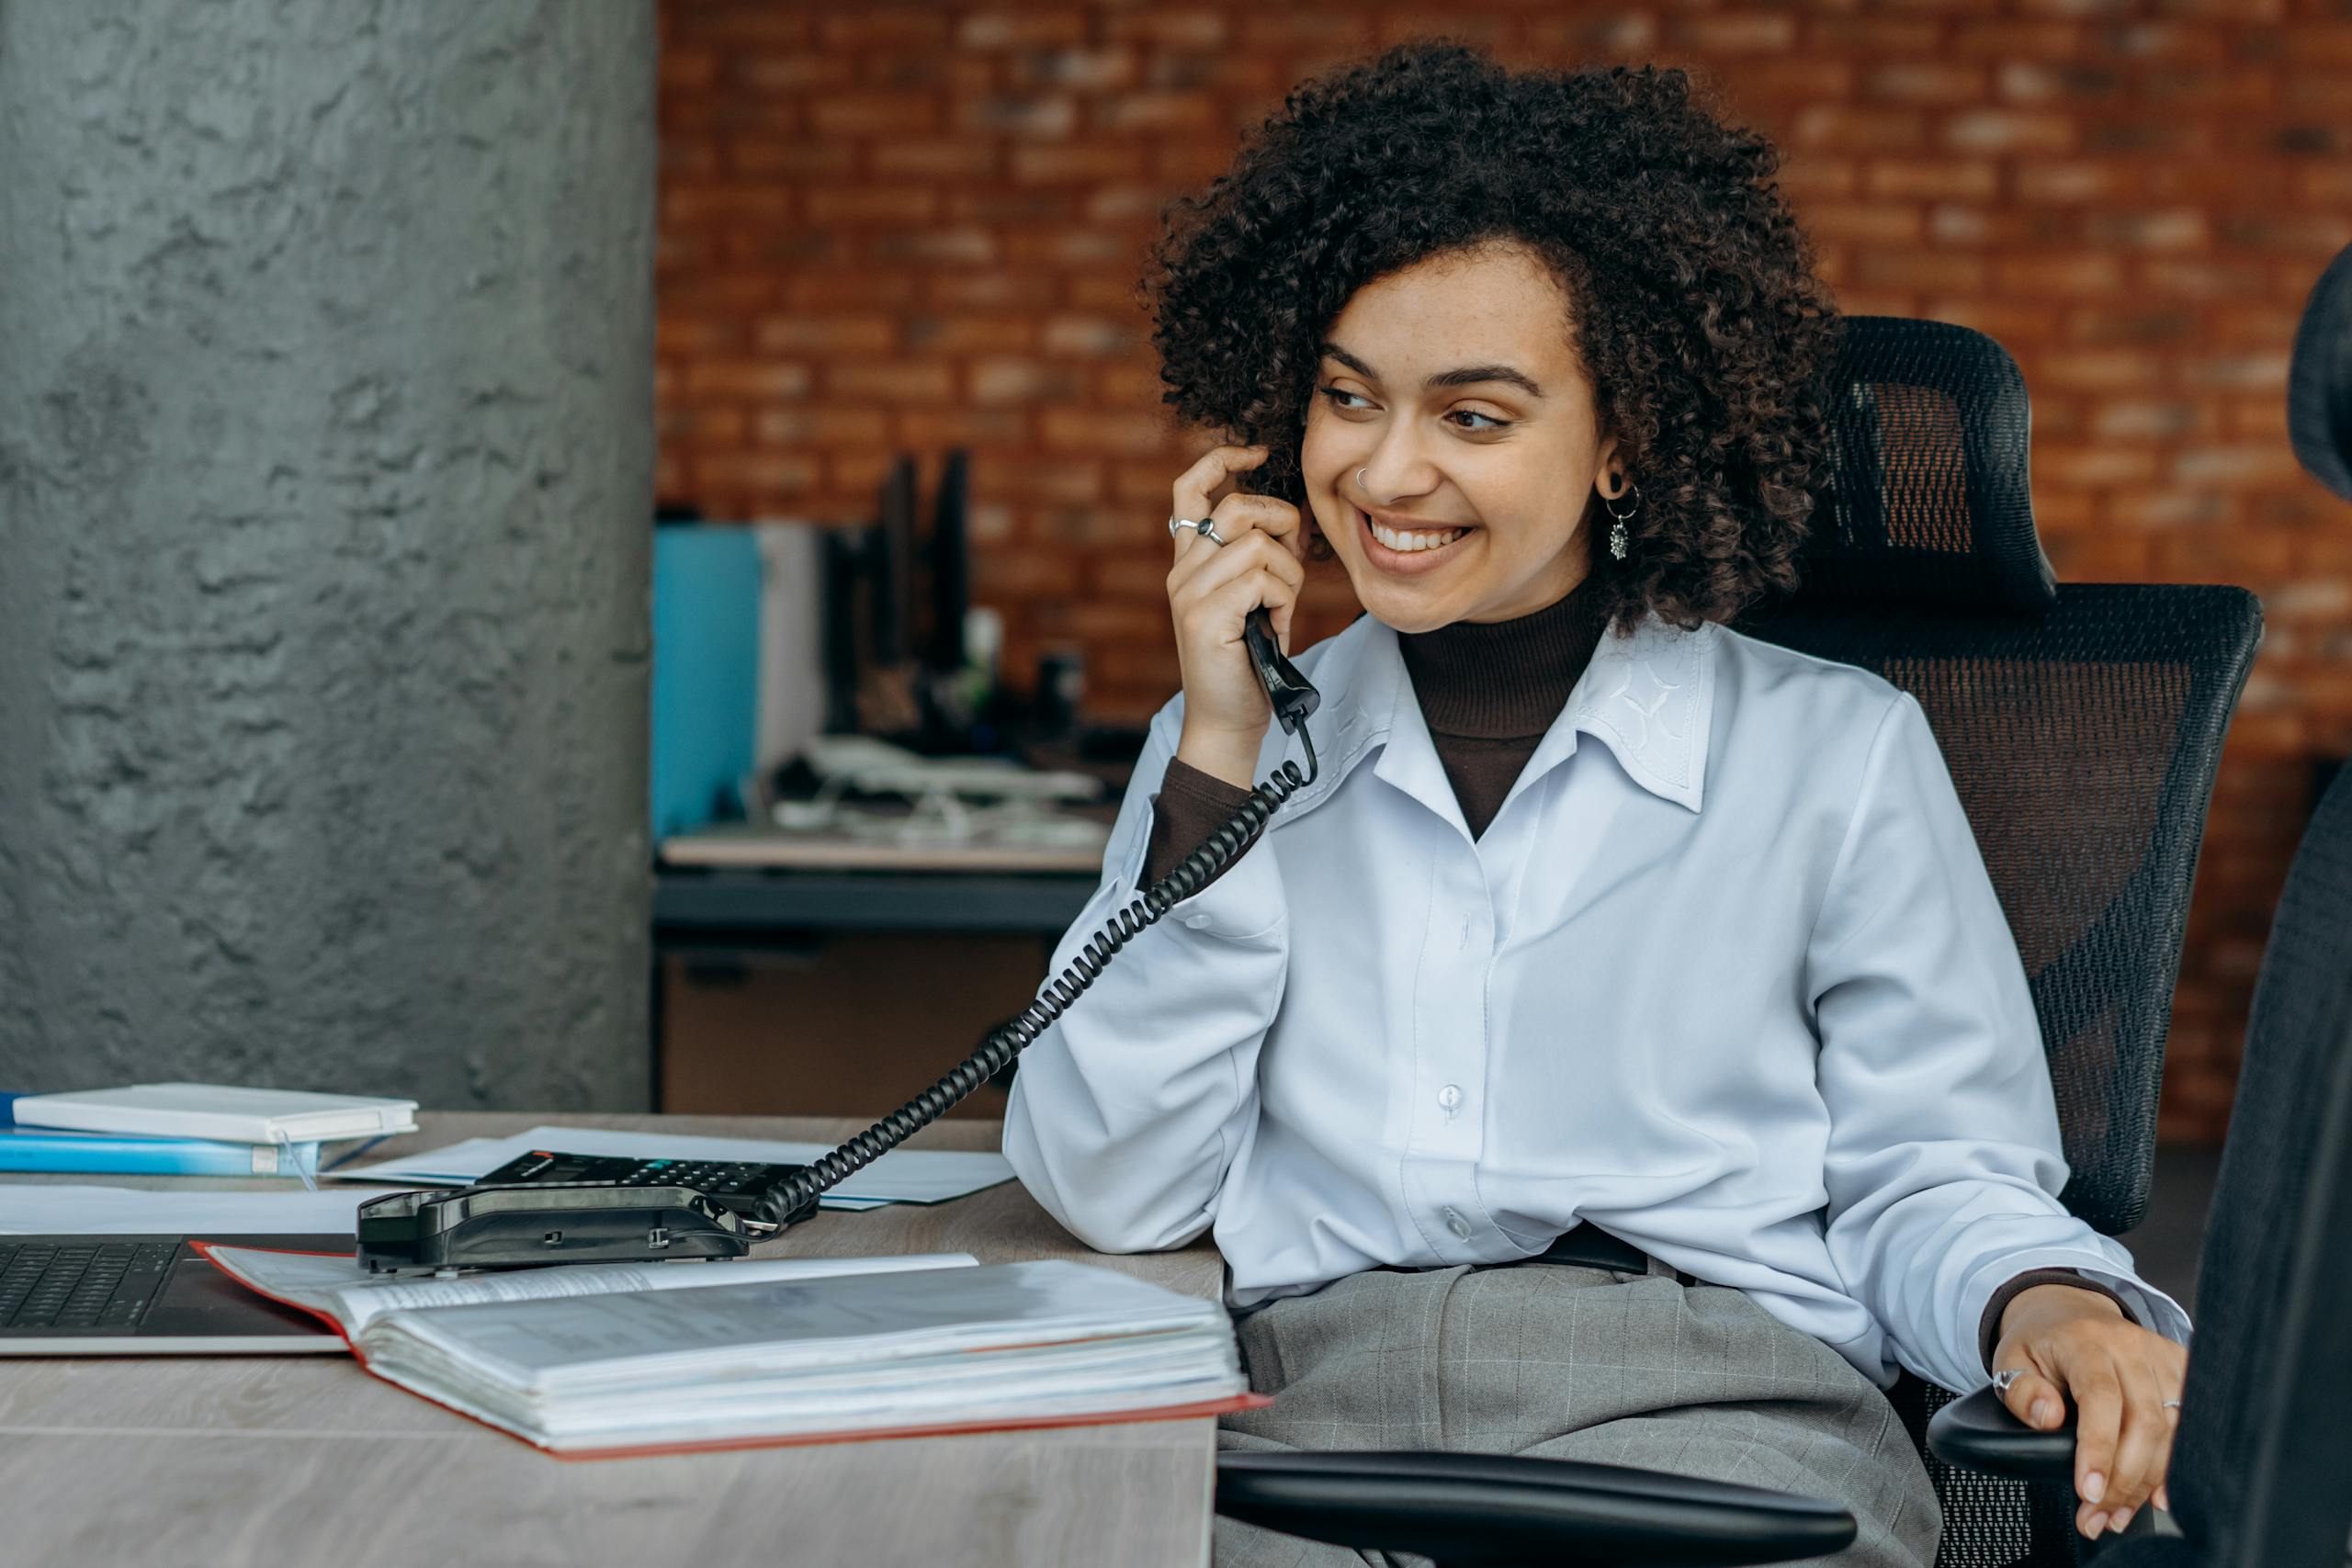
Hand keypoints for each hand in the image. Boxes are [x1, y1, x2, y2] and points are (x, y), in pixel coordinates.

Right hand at [1165, 444, 1306, 787]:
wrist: (1227, 721)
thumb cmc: (1246, 664)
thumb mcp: (1249, 602)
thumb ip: (1254, 561)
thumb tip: (1289, 524)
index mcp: (1189, 563)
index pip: (1190, 490)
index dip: (1222, 460)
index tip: (1257, 454)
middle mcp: (1182, 572)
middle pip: (1238, 508)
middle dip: (1281, 526)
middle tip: (1293, 563)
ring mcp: (1190, 593)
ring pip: (1257, 545)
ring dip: (1288, 577)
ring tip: (1282, 612)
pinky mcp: (1206, 616)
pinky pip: (1262, 579)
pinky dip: (1283, 603)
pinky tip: (1277, 630)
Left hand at [1990, 1283, 2187, 1539]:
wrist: (2068, 1311)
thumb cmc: (2041, 1343)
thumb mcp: (2010, 1359)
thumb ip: (2020, 1389)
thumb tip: (2048, 1418)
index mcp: (2085, 1341)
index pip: (2100, 1397)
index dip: (2098, 1448)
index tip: (2088, 1491)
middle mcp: (2131, 1346)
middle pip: (2145, 1421)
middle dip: (2124, 1479)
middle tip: (2098, 1517)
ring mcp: (2161, 1357)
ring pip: (2173, 1429)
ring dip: (2148, 1481)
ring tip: (2119, 1514)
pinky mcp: (2182, 1369)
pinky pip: (2192, 1422)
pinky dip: (2177, 1464)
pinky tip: (2159, 1496)